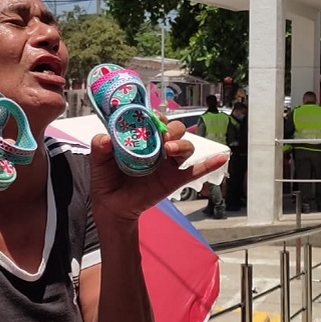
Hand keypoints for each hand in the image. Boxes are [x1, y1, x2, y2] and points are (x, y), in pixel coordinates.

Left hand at [89, 118, 228, 223]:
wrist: (111, 205)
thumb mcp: (99, 159)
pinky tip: (221, 157)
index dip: (156, 115)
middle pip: (175, 130)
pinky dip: (209, 164)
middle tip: (161, 137)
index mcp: (143, 137)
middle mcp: (159, 147)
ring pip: (186, 146)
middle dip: (171, 129)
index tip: (151, 117)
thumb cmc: (106, 177)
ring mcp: (169, 163)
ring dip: (182, 144)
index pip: (156, 120)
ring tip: (170, 149)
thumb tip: (106, 139)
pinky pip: (196, 170)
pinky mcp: (175, 179)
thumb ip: (100, 146)